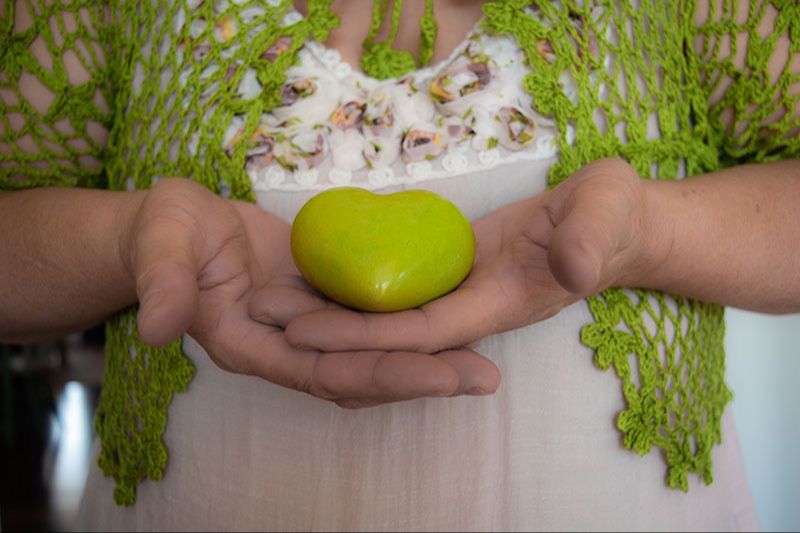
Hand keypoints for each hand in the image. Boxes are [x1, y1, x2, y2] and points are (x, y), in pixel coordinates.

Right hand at [126, 178, 499, 407]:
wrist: (180, 226)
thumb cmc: (165, 232)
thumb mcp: (161, 244)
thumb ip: (162, 284)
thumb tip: (157, 328)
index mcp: (251, 346)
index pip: (323, 373)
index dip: (380, 375)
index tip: (438, 375)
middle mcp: (287, 349)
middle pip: (362, 375)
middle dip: (422, 378)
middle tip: (484, 378)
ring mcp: (310, 330)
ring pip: (374, 354)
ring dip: (427, 359)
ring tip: (484, 364)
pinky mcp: (325, 304)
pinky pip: (373, 322)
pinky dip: (411, 326)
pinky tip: (455, 319)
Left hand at [266, 158, 658, 353]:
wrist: (614, 225)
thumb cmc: (614, 216)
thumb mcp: (608, 214)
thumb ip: (591, 239)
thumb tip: (576, 269)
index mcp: (502, 303)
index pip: (421, 331)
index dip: (363, 334)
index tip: (302, 329)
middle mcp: (472, 310)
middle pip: (389, 333)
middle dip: (326, 331)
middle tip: (259, 312)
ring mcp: (460, 294)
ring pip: (387, 314)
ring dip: (330, 311)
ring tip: (269, 296)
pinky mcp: (453, 274)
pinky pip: (398, 289)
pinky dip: (356, 285)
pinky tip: (316, 271)